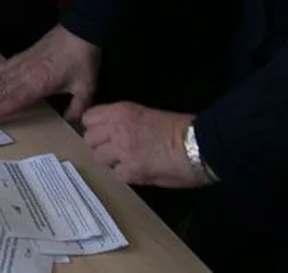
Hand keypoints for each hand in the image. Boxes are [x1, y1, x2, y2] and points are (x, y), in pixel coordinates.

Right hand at [0, 24, 100, 123]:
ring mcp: (22, 64)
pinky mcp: (23, 55)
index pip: (14, 101)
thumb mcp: (86, 87)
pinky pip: (4, 65)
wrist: (79, 32)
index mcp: (38, 85)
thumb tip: (71, 120)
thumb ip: (78, 106)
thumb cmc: (82, 61)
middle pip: (1, 92)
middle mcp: (25, 75)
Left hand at [82, 103, 204, 187]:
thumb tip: (113, 133)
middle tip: (115, 150)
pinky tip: (138, 172)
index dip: (95, 127)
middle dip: (100, 145)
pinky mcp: (130, 171)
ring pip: (99, 157)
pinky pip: (116, 175)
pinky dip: (125, 175)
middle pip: (89, 139)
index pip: (89, 118)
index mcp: (121, 111)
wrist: (199, 145)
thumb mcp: (147, 114)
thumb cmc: (180, 127)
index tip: (103, 133)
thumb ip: (125, 123)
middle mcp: (116, 129)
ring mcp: (122, 151)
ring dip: (110, 161)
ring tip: (126, 162)